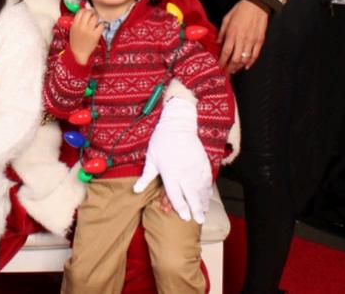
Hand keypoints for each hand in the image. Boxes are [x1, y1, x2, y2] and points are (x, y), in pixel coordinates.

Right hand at [69, 7, 102, 64]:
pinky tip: (99, 28)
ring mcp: (89, 31)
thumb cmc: (76, 41)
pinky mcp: (96, 35)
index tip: (87, 11)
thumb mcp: (73, 30)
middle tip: (93, 15)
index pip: (81, 11)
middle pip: (88, 12)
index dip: (85, 10)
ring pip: (95, 18)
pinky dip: (101, 25)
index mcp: (75, 24)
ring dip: (96, 18)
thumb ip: (77, 21)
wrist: (79, 53)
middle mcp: (82, 26)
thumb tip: (85, 12)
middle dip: (92, 12)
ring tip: (96, 22)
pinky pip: (101, 25)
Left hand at [133, 97, 211, 221]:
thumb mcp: (151, 158)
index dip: (181, 209)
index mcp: (170, 174)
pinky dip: (208, 190)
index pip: (177, 197)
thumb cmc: (162, 141)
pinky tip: (208, 196)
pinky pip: (207, 180)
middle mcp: (184, 174)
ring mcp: (196, 169)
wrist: (178, 125)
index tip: (184, 217)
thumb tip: (135, 190)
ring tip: (203, 212)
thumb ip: (145, 177)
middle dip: (196, 211)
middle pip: (192, 197)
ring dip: (203, 202)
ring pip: (202, 190)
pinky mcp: (203, 163)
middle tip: (199, 220)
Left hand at [217, 0, 268, 73]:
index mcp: (232, 33)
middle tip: (227, 71)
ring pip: (245, 59)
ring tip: (235, 70)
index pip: (226, 52)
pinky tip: (246, 66)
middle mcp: (242, 39)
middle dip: (230, 67)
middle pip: (235, 59)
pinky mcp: (259, 41)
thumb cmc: (240, 10)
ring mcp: (252, 41)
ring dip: (239, 67)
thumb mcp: (226, 18)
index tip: (220, 66)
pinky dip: (251, 62)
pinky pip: (255, 55)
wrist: (256, 5)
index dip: (222, 61)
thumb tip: (218, 42)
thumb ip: (222, 32)